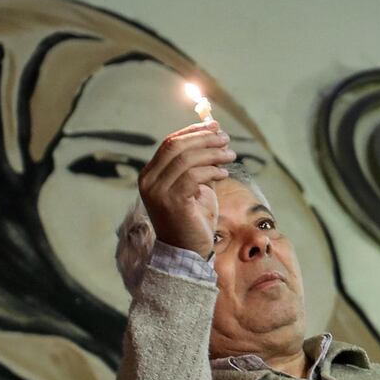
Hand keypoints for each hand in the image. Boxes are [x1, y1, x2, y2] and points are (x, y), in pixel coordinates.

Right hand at [138, 122, 235, 258]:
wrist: (186, 253)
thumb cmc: (192, 219)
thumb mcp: (194, 186)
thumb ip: (198, 163)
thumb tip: (214, 132)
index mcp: (150, 175)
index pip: (169, 143)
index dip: (193, 132)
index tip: (214, 126)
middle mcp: (149, 181)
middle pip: (176, 147)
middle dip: (204, 139)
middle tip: (226, 138)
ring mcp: (158, 192)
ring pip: (186, 160)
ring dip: (213, 154)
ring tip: (231, 155)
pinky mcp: (172, 202)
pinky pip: (194, 177)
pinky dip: (212, 171)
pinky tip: (224, 174)